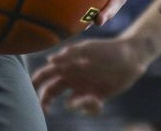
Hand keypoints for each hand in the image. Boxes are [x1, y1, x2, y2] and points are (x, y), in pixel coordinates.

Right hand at [31, 36, 148, 114]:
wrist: (132, 57)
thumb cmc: (108, 50)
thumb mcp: (88, 50)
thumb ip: (69, 55)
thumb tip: (49, 61)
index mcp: (67, 65)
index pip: (46, 74)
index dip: (35, 82)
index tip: (28, 92)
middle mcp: (73, 77)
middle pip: (52, 91)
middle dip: (45, 101)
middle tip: (44, 111)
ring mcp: (84, 88)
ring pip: (71, 103)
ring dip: (78, 105)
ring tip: (93, 100)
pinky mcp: (97, 97)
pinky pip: (88, 108)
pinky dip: (91, 108)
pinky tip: (99, 101)